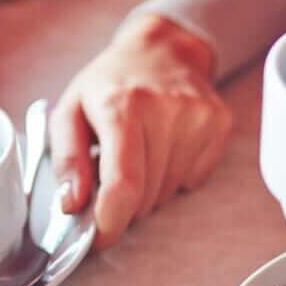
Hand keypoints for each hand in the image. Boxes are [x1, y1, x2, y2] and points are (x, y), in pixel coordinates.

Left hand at [50, 14, 232, 248]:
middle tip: (115, 171)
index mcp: (121, 106)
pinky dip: (176, 175)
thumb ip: (66, 161)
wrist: (162, 48)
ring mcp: (198, 116)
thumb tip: (73, 206)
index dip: (112, 221)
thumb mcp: (70, 111)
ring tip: (142, 151)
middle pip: (146, 195)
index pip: (124, 184)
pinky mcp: (219, 123)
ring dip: (150, 187)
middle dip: (126, 199)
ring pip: (170, 191)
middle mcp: (165, 109)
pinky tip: (167, 146)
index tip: (101, 237)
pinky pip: (194, 180)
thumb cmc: (111, 83)